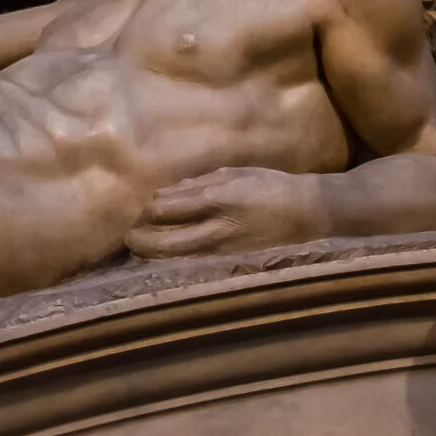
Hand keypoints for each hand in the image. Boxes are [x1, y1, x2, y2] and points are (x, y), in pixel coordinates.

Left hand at [127, 167, 327, 259]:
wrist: (306, 213)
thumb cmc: (270, 186)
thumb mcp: (236, 174)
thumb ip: (200, 183)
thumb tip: (166, 193)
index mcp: (219, 199)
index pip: (168, 210)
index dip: (149, 211)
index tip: (142, 208)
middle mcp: (216, 228)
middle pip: (165, 243)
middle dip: (141, 241)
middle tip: (128, 236)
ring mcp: (221, 250)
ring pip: (175, 258)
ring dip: (153, 254)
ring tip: (140, 248)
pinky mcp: (227, 261)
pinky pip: (191, 262)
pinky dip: (174, 258)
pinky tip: (166, 254)